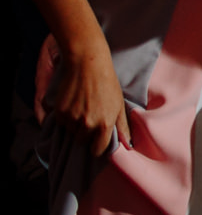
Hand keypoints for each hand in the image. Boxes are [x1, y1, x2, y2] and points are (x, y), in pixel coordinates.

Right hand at [46, 41, 129, 157]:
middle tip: (90, 119)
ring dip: (75, 126)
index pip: (97, 150)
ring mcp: (71, 119)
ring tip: (82, 109)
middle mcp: (86, 124)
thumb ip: (122, 126)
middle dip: (85, 134)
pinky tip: (73, 105)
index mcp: (104, 124)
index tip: (97, 140)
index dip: (97, 146)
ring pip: (71, 132)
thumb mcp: (119, 105)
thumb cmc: (107, 83)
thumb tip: (128, 144)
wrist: (87, 65)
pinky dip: (65, 118)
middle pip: (82, 141)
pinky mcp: (59, 112)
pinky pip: (61, 123)